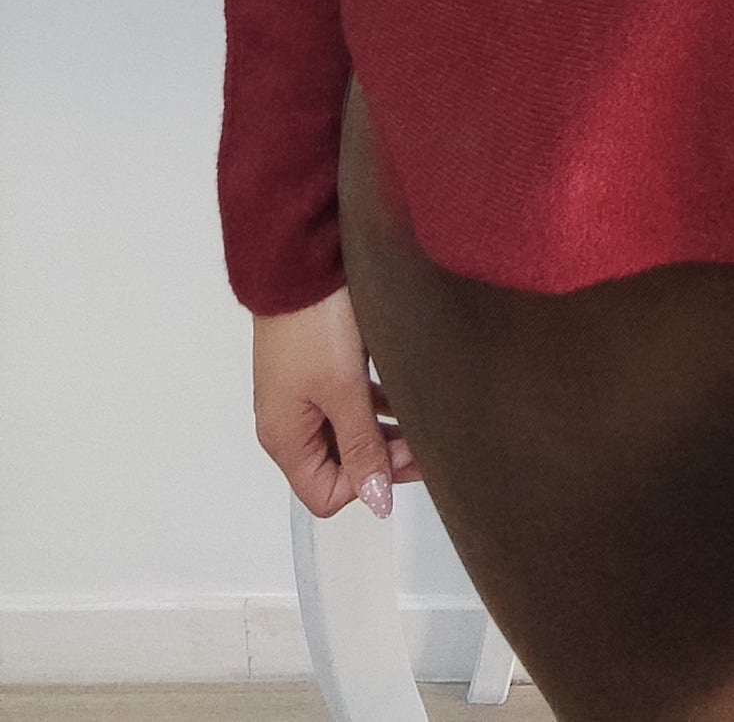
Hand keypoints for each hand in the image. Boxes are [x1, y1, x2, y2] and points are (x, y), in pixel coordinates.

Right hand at [251, 284, 422, 518]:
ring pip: (346, 434)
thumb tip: (375, 500)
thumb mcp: (344, 390)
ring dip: (381, 432)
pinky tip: (401, 395)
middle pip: (337, 466)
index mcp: (283, 437)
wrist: (302, 259)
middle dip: (381, 458)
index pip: (326, 494)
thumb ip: (362, 447)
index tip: (409, 458)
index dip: (370, 484)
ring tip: (418, 417)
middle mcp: (286, 422)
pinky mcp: (314, 369)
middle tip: (423, 438)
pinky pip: (345, 405)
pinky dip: (373, 407)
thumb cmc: (314, 322)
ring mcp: (299, 394)